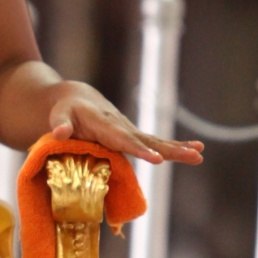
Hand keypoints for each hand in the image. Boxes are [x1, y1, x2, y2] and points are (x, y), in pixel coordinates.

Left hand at [47, 81, 202, 165]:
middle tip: (193, 155)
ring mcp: (129, 130)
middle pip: (147, 140)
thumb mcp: (58, 114)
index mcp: (104, 122)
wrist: (76, 98)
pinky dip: (173, 148)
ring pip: (155, 141)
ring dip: (178, 148)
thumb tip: (58, 134)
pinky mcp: (132, 136)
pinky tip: (193, 152)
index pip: (123, 139)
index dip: (140, 149)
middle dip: (170, 149)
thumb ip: (59, 124)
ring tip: (199, 155)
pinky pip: (154, 143)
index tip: (157, 159)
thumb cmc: (65, 109)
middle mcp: (121, 125)